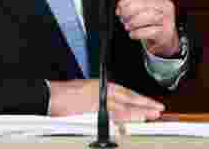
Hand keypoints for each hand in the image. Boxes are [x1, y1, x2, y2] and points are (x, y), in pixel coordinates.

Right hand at [47, 79, 163, 120]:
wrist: (50, 95)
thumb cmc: (66, 94)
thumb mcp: (88, 90)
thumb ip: (102, 97)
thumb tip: (116, 105)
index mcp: (102, 86)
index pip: (127, 93)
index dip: (141, 99)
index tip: (152, 103)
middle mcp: (102, 92)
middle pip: (128, 99)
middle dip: (144, 105)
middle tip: (158, 110)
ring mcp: (98, 102)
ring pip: (123, 107)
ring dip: (138, 112)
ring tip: (151, 116)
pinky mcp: (92, 111)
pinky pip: (111, 116)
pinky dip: (122, 119)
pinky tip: (131, 122)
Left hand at [116, 0, 179, 57]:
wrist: (163, 36)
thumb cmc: (151, 16)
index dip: (123, 2)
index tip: (119, 8)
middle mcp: (166, 4)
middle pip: (139, 6)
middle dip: (126, 14)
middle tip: (123, 18)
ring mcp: (168, 18)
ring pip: (144, 18)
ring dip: (131, 24)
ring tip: (128, 26)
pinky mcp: (166, 32)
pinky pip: (148, 31)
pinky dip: (137, 33)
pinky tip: (134, 33)